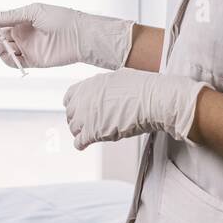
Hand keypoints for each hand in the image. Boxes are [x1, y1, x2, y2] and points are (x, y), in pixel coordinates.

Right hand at [0, 2, 133, 69]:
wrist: (80, 36)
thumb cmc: (60, 18)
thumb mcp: (32, 12)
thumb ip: (10, 16)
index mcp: (21, 19)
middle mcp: (22, 34)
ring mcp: (26, 48)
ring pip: (3, 50)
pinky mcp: (33, 61)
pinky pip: (14, 62)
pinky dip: (7, 59)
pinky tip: (7, 53)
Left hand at [63, 68, 208, 149]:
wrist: (153, 100)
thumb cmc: (144, 88)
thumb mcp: (120, 77)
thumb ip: (107, 86)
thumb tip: (110, 89)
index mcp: (90, 84)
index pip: (69, 97)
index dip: (74, 105)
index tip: (78, 111)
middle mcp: (84, 99)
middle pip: (70, 114)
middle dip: (77, 120)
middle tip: (84, 125)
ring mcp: (87, 115)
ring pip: (73, 128)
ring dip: (80, 132)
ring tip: (86, 136)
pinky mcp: (93, 132)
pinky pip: (79, 142)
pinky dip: (81, 144)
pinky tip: (84, 145)